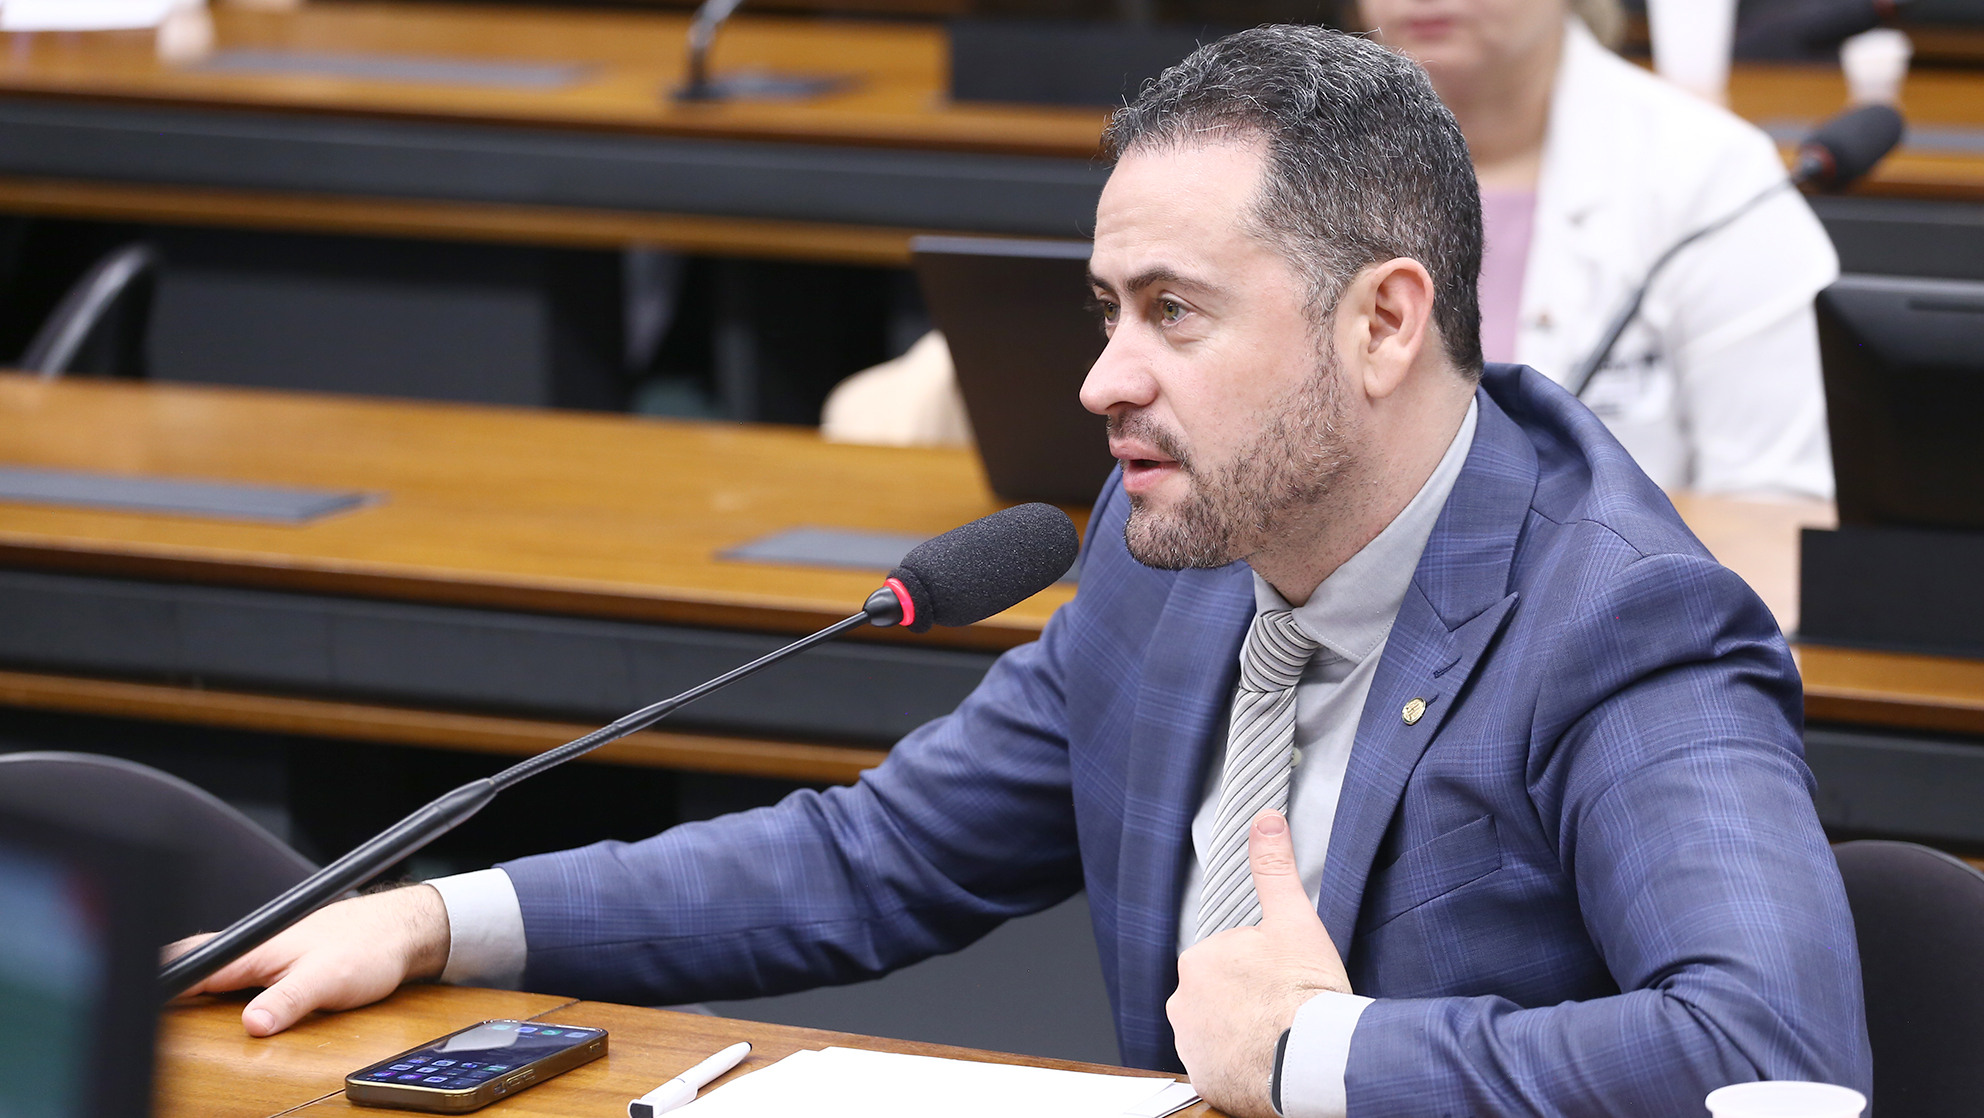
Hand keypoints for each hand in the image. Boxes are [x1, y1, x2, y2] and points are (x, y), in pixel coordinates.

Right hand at [163, 884, 450, 1035]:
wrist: (399, 931)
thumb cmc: (367, 947)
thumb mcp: (327, 980)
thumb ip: (287, 1001)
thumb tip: (253, 1024)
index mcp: (256, 948)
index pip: (194, 964)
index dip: (164, 984)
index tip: (143, 1006)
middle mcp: (255, 946)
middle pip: (197, 962)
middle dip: (170, 982)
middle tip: (150, 1012)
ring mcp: (266, 951)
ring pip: (215, 966)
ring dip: (195, 984)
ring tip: (173, 1010)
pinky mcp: (279, 960)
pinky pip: (235, 973)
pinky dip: (219, 986)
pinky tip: (219, 1001)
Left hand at [1168, 811, 1351, 1117]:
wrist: (1314, 1061)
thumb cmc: (1307, 993)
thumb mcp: (1294, 920)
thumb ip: (1274, 868)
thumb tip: (1265, 818)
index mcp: (1198, 959)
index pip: (1227, 956)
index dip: (1260, 966)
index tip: (1283, 979)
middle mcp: (1182, 1002)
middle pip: (1219, 993)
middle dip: (1248, 998)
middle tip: (1284, 1006)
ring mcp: (1191, 1044)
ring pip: (1217, 1029)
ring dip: (1242, 1031)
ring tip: (1279, 1034)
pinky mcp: (1204, 1078)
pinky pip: (1219, 1065)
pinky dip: (1238, 1064)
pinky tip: (1266, 1061)